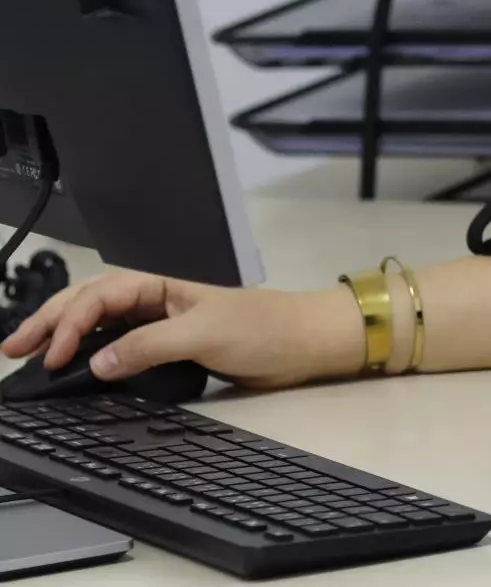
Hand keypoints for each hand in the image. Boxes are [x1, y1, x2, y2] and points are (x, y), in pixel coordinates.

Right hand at [0, 269, 362, 389]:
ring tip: (29, 353)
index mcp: (163, 283)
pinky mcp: (169, 347)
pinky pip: (118, 345)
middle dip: (49, 321)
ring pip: (99, 323)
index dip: (71, 322)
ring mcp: (160, 322)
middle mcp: (156, 300)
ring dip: (64, 335)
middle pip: (90, 303)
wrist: (303, 343)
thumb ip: (150, 346)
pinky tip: (72, 366)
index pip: (101, 296)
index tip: (55, 355)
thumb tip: (97, 363)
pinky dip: (90, 353)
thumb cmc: (264, 327)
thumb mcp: (205, 333)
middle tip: (12, 348)